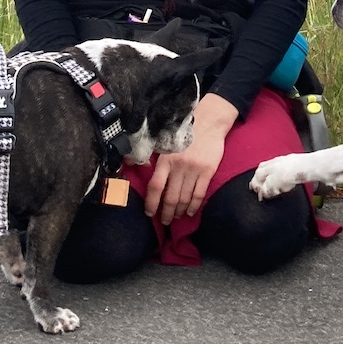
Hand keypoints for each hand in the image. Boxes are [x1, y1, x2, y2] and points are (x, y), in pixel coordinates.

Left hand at [144, 93, 237, 224]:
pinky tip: (190, 211)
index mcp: (165, 159)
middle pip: (170, 197)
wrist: (209, 122)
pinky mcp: (208, 172)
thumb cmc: (185, 134)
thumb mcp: (165, 142)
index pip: (155, 186)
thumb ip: (152, 157)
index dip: (151, 203)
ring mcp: (194, 170)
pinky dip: (194, 206)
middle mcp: (179, 166)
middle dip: (166, 213)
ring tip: (176, 216)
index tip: (150, 212)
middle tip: (165, 221)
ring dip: (179, 211)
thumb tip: (133, 165)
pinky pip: (199, 194)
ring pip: (184, 198)